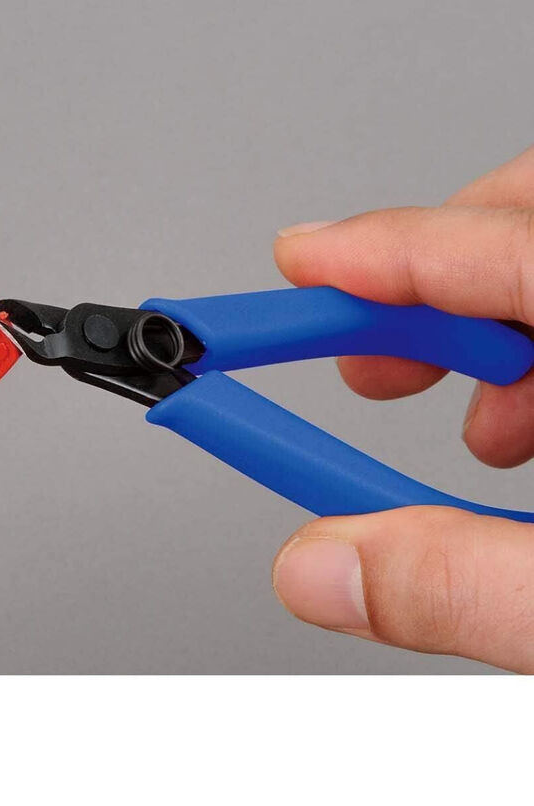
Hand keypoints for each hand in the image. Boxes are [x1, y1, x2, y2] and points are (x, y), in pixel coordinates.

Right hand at [271, 145, 533, 671]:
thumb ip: (458, 586)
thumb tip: (316, 567)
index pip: (498, 247)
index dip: (380, 253)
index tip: (295, 262)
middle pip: (524, 218)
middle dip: (427, 283)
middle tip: (365, 362)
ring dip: (483, 324)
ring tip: (471, 427)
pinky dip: (533, 345)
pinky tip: (527, 432)